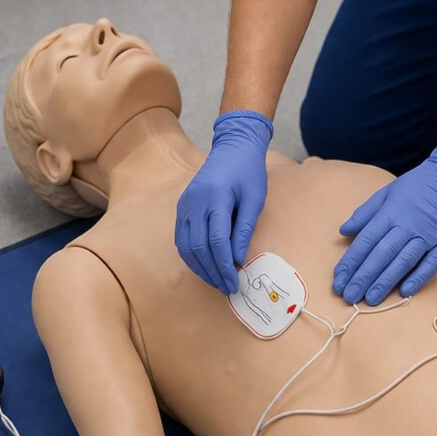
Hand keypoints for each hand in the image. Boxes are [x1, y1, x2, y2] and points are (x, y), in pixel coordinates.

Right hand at [176, 110, 272, 293]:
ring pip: (186, 246)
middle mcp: (195, 202)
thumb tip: (238, 259)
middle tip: (227, 287)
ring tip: (216, 281)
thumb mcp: (255, 198)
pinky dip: (191, 257)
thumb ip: (245, 228)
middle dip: (213, 271)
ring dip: (200, 268)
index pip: (217, 240)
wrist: (232, 147)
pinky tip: (204, 267)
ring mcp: (185, 205)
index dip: (225, 265)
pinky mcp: (182, 208)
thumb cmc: (248, 172)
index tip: (235, 281)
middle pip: (199, 247)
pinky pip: (181, 238)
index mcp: (216, 197)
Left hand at [333, 134, 436, 303]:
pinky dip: (419, 277)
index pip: (366, 241)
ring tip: (370, 299)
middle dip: (363, 277)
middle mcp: (407, 224)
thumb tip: (343, 231)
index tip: (339, 278)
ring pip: (403, 261)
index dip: (351, 261)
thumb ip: (364, 213)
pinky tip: (405, 292)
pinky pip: (431, 263)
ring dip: (385, 281)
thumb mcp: (386, 193)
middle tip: (349, 296)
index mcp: (390, 213)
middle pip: (381, 254)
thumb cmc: (417, 185)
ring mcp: (428, 234)